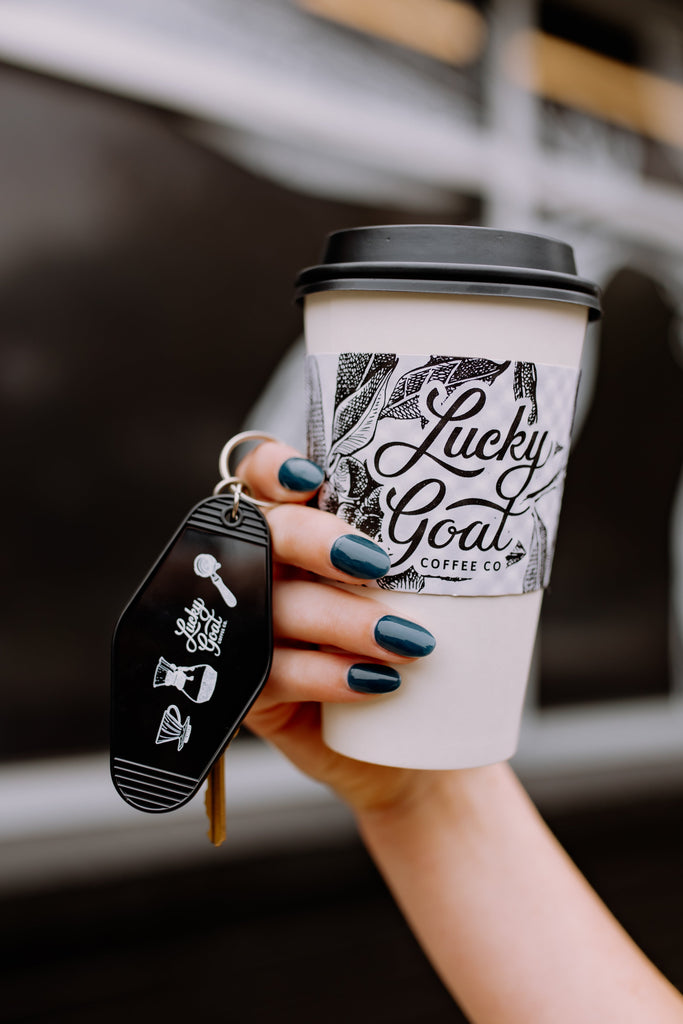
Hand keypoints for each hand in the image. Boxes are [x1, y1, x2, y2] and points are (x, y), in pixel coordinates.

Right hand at [237, 440, 435, 813]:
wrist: (413, 750)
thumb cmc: (419, 658)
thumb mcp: (425, 599)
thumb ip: (424, 555)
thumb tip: (485, 512)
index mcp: (300, 533)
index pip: (260, 477)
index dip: (272, 469)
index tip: (314, 479)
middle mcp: (265, 573)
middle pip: (264, 535)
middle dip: (314, 540)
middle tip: (374, 563)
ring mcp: (250, 631)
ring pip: (273, 607)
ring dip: (341, 618)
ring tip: (407, 642)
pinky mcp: (251, 690)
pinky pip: (274, 673)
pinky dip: (327, 674)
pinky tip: (374, 682)